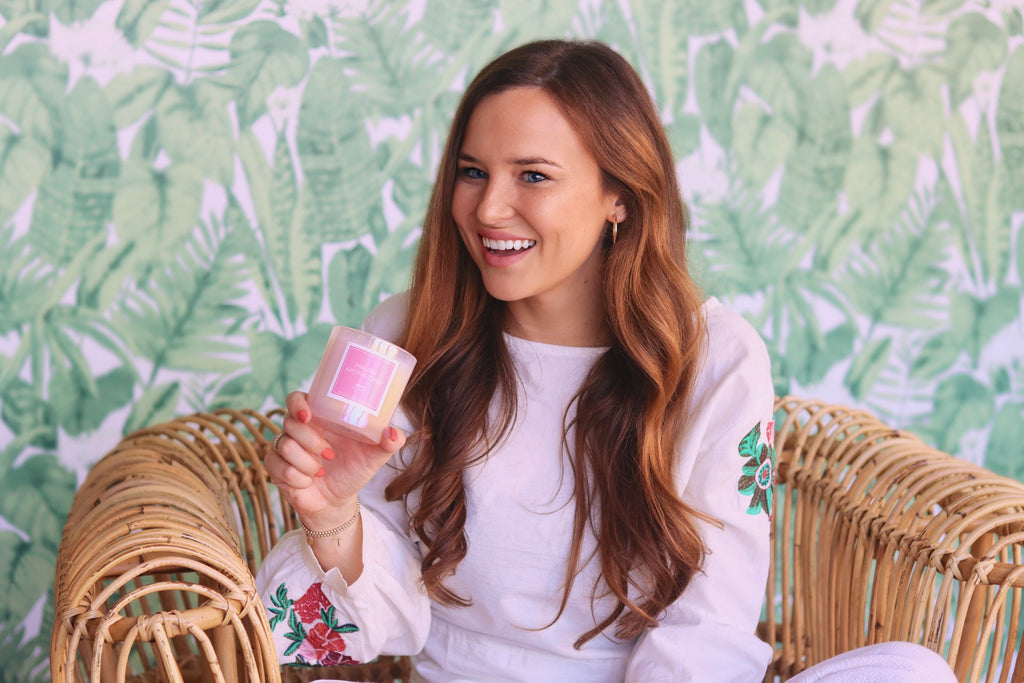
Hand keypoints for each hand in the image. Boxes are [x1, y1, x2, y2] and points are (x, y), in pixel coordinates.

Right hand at [265, 391, 405, 528]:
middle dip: (312, 441)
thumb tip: (395, 433)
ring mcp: (284, 448)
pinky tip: (309, 481)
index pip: (296, 399)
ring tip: (321, 470)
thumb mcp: (374, 456)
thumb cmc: (354, 470)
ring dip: (307, 463)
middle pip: (290, 423)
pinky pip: (279, 468)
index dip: (297, 403)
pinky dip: (298, 478)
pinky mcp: (276, 468)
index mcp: (318, 418)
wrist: (339, 501)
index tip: (308, 416)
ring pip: (284, 446)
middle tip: (330, 455)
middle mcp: (298, 430)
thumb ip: (389, 442)